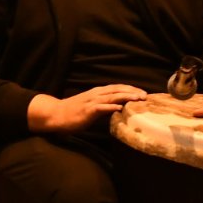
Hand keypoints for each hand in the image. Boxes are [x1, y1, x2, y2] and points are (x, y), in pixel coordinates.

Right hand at [28, 84, 147, 132]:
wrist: (56, 114)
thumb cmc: (73, 112)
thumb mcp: (91, 106)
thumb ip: (103, 105)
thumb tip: (117, 108)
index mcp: (97, 92)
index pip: (117, 88)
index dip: (130, 89)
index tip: (142, 93)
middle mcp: (96, 94)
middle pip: (118, 90)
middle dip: (132, 91)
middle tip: (145, 95)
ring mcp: (92, 101)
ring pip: (112, 96)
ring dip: (126, 97)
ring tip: (138, 99)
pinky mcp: (87, 110)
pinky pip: (101, 107)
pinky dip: (111, 107)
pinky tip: (120, 108)